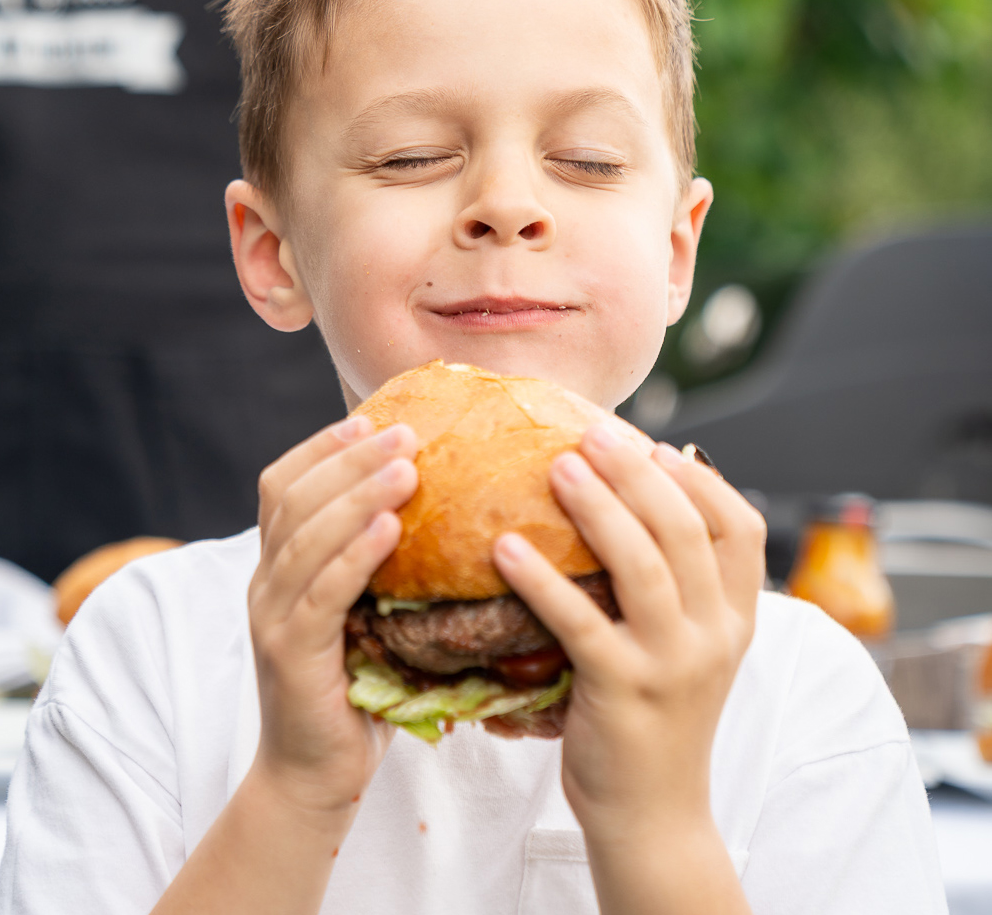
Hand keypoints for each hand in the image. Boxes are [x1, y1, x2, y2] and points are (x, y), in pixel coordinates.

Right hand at [247, 416, 418, 819]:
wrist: (312, 774)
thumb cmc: (351, 687)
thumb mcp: (359, 613)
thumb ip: (373, 565)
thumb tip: (432, 512)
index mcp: (278, 567)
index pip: (284, 487)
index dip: (321, 449)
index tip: (368, 420)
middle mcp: (265, 583)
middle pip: (297, 501)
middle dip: (349, 460)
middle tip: (404, 433)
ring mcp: (271, 618)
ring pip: (306, 539)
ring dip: (356, 497)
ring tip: (405, 468)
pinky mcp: (289, 655)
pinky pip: (321, 595)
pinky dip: (353, 556)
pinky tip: (388, 529)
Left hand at [492, 425, 764, 840]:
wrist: (654, 814)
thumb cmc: (656, 716)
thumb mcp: (689, 648)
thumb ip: (679, 586)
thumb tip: (636, 503)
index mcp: (736, 619)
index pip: (743, 529)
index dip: (701, 480)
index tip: (657, 446)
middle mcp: (715, 635)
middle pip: (685, 531)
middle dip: (639, 473)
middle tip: (594, 434)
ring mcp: (672, 665)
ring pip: (642, 565)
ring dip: (598, 508)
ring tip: (557, 467)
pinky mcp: (622, 692)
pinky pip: (580, 622)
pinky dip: (542, 580)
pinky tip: (504, 549)